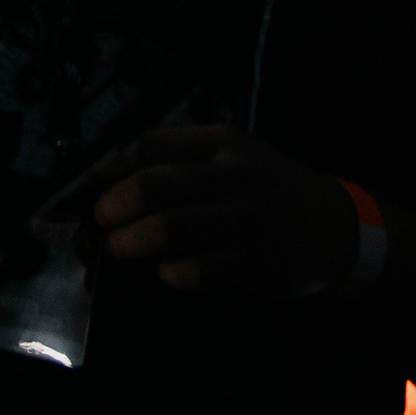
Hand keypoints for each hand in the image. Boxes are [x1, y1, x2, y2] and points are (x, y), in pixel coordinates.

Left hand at [68, 125, 360, 296]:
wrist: (332, 225)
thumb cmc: (266, 188)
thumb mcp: (232, 157)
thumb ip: (183, 163)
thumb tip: (112, 183)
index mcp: (221, 140)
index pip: (152, 143)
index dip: (111, 165)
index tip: (84, 186)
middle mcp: (232, 174)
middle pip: (157, 183)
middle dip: (115, 205)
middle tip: (98, 222)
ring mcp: (245, 219)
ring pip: (174, 227)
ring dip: (135, 241)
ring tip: (116, 251)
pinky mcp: (255, 262)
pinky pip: (201, 270)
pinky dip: (174, 273)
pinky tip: (164, 274)